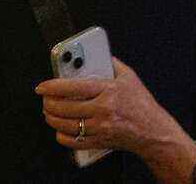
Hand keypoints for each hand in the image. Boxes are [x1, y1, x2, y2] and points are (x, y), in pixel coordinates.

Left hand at [35, 58, 195, 167]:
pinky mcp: (100, 142)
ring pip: (66, 125)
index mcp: (109, 90)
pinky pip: (74, 142)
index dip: (53, 86)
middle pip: (65, 108)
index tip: (42, 86)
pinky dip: (62, 136)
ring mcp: (101, 128)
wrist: (153, 131)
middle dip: (49, 103)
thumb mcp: (129, 76)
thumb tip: (94, 53)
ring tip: (48, 112)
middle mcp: (103, 110)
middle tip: (44, 99)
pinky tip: (60, 129)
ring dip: (52, 119)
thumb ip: (110, 63)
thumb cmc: (141, 102)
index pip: (74, 87)